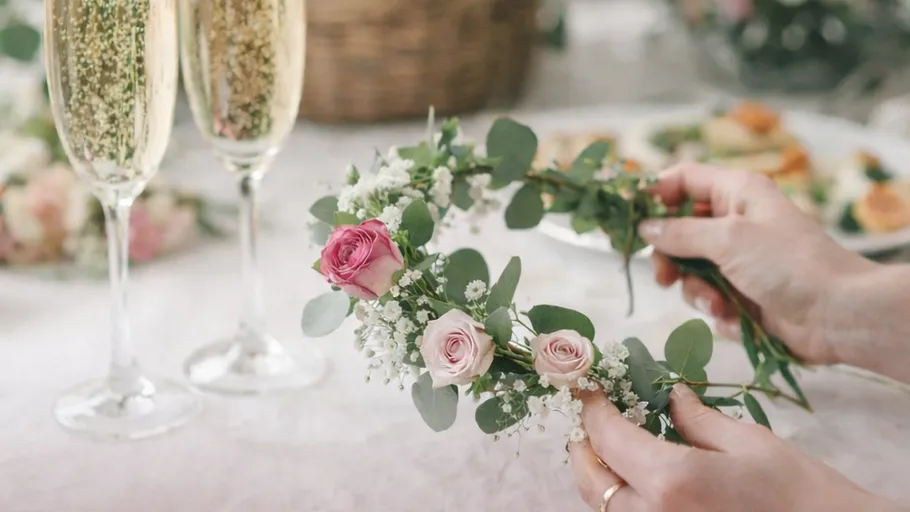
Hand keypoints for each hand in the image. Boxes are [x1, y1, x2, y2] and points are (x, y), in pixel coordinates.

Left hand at [569, 385, 901, 511]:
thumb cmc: (800, 492)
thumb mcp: (748, 442)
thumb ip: (697, 420)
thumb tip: (670, 398)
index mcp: (670, 481)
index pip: (608, 438)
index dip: (592, 409)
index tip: (588, 388)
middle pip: (592, 480)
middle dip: (584, 444)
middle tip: (592, 416)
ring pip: (604, 506)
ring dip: (599, 472)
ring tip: (611, 443)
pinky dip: (621, 496)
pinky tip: (636, 475)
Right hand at [638, 164, 876, 365]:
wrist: (838, 314)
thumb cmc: (788, 264)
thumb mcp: (728, 239)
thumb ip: (680, 232)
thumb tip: (645, 228)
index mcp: (737, 193)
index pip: (683, 180)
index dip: (654, 195)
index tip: (629, 218)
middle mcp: (736, 222)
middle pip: (679, 230)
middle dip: (670, 256)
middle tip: (664, 276)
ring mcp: (740, 260)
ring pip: (690, 270)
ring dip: (696, 290)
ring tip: (716, 303)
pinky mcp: (744, 294)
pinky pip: (710, 298)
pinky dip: (717, 310)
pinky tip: (736, 317)